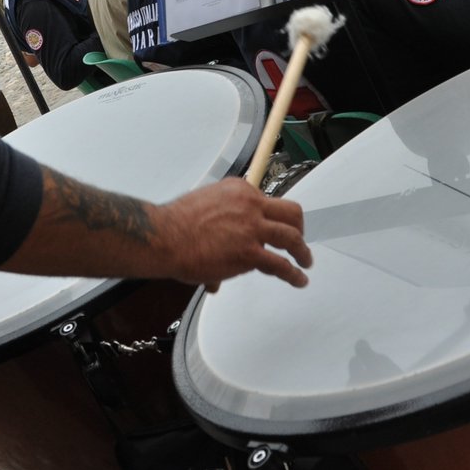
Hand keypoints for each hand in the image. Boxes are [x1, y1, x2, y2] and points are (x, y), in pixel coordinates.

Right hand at [152, 177, 311, 290]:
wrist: (164, 236)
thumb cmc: (175, 224)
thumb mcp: (202, 205)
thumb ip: (218, 220)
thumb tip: (220, 245)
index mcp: (238, 189)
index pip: (266, 200)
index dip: (270, 216)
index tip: (273, 226)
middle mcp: (250, 204)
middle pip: (290, 212)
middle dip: (299, 226)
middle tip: (299, 238)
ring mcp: (252, 228)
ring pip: (292, 237)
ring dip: (302, 251)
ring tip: (305, 261)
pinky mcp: (250, 252)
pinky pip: (281, 264)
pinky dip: (294, 274)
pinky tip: (298, 279)